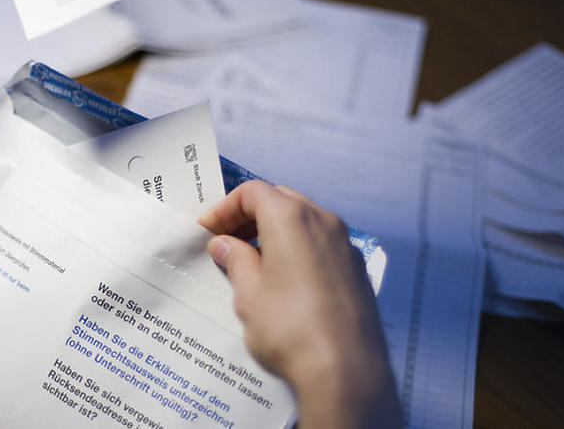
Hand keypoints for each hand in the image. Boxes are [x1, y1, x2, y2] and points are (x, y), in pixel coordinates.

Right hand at [198, 180, 400, 428]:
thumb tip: (226, 246)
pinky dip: (297, 250)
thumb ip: (236, 260)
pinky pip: (320, 245)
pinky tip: (282, 281)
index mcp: (292, 218)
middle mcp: (324, 222)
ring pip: (303, 222)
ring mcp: (345, 245)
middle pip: (280, 200)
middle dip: (249, 217)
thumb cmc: (290, 328)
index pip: (252, 192)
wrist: (345, 370)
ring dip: (274, 233)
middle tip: (226, 242)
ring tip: (251, 263)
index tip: (208, 232)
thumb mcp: (248, 293)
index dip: (224, 209)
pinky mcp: (356, 270)